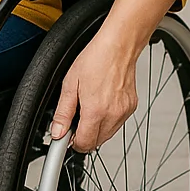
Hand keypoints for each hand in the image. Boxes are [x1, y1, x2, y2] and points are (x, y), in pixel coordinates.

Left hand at [48, 30, 142, 152]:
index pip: (84, 144)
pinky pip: (117, 123)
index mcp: (96, 111)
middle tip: (77, 116)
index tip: (67, 135)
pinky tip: (102, 103)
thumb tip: (57, 132)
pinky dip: (107, 119)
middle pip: (96, 142)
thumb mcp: (70, 84)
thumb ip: (63, 113)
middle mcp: (113, 114)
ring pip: (107, 135)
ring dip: (96, 128)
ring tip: (90, 106)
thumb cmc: (96, 59)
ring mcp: (124, 112)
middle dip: (83, 135)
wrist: (118, 46)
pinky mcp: (131, 107)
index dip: (72, 142)